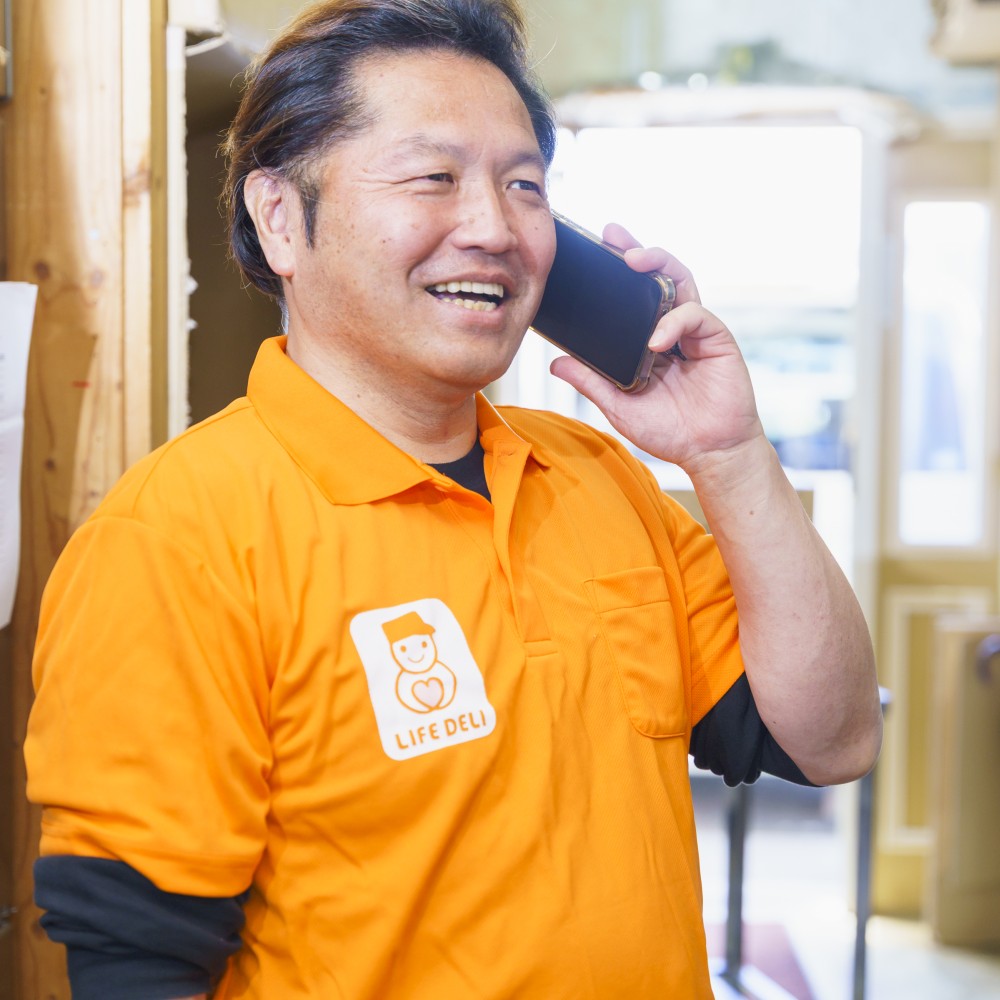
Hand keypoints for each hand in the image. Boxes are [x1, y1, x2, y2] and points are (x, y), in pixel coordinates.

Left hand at [548, 223, 764, 475]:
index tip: (593, 251)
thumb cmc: (669, 430)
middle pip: (656, 276)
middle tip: (612, 236)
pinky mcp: (716, 338)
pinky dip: (674, 323)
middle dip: (636, 250)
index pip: (631, 296)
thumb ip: (591, 381)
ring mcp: (695, 331)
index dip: (615, 271)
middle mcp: (671, 328)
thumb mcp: (618, 404)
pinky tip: (656, 340)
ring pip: (680, 281)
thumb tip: (555, 363)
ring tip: (633, 261)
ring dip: (658, 263)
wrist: (708, 453)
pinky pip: (694, 315)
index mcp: (647, 339)